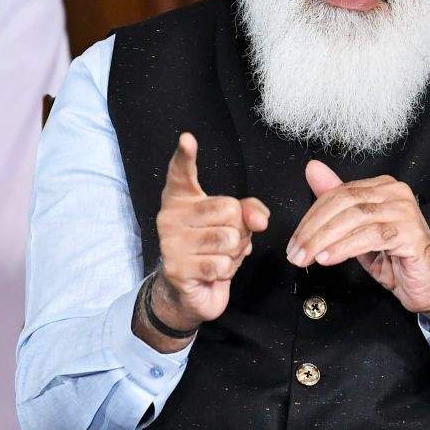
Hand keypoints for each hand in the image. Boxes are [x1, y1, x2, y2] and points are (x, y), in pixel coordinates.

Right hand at [147, 133, 269, 337]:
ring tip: (219, 256)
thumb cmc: (210, 248)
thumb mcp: (232, 222)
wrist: (189, 290)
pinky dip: (226, 271)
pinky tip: (213, 272)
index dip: (185, 155)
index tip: (187, 139)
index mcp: (181, 198)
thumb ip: (250, 211)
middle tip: (226, 240)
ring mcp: (170, 242)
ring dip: (234, 253)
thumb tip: (259, 220)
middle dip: (239, 230)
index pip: (181, 172)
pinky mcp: (177, 268)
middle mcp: (170, 216)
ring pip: (228, 239)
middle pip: (228, 210)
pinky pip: (221, 264)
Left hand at [286, 161, 429, 336]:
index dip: (311, 216)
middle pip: (344, 203)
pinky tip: (328, 258)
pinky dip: (344, 247)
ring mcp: (404, 211)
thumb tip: (313, 170)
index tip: (295, 240)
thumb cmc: (397, 259)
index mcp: (382, 188)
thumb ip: (335, 202)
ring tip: (308, 257)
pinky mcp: (410, 232)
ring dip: (324, 240)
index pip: (338, 193)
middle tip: (296, 251)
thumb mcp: (357, 232)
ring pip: (354, 218)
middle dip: (313, 229)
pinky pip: (370, 236)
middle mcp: (395, 193)